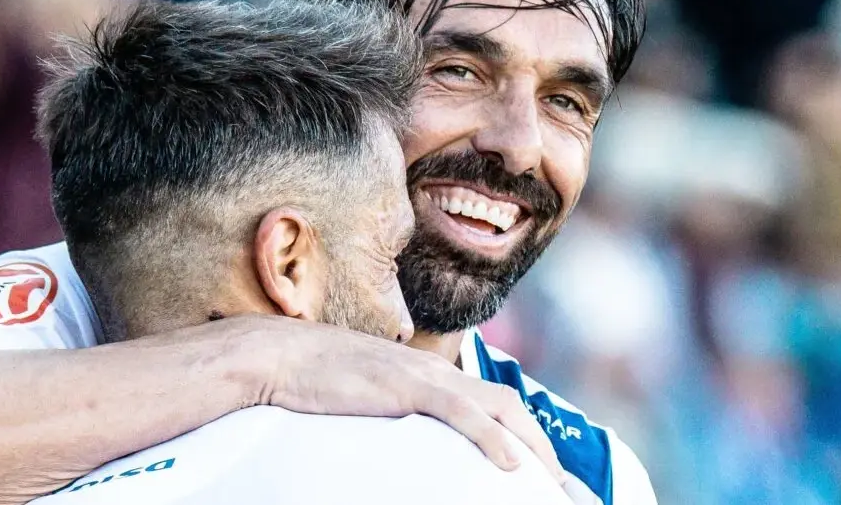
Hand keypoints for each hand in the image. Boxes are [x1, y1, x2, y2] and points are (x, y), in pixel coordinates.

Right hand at [232, 315, 566, 483]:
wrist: (280, 355)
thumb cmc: (314, 378)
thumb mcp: (365, 394)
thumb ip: (393, 408)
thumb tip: (405, 438)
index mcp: (426, 374)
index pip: (490, 399)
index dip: (522, 433)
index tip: (538, 469)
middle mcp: (433, 372)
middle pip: (508, 403)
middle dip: (541, 444)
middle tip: (559, 485)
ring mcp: (421, 377)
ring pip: (496, 407)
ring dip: (531, 444)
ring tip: (547, 481)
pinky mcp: (404, 388)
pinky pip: (461, 412)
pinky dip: (491, 438)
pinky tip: (509, 465)